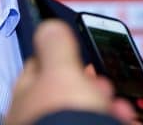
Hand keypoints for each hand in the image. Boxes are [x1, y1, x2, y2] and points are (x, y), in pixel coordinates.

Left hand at [5, 20, 134, 124]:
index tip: (81, 60)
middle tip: (104, 87)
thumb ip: (55, 44)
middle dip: (88, 87)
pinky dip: (104, 121)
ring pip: (77, 115)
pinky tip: (117, 119)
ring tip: (118, 108)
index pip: (38, 69)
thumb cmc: (64, 120)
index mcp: (24, 98)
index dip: (61, 59)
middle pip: (61, 95)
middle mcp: (32, 120)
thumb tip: (49, 26)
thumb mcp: (62, 70)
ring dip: (101, 106)